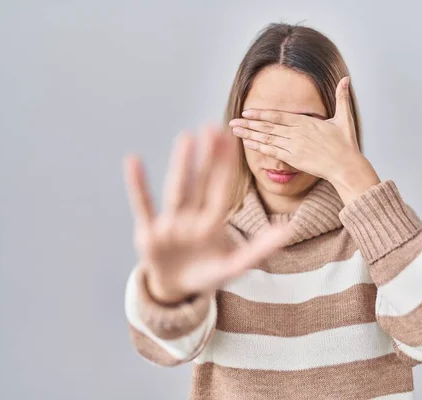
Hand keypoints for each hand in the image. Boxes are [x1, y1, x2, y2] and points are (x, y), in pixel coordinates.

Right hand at [123, 126, 289, 303]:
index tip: (232, 140)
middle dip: (208, 158)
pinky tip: (133, 160)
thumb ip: (260, 249)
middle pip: (201, 183)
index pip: (221, 190)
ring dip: (181, 165)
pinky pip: (143, 206)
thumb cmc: (208, 274)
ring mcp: (170, 224)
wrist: (177, 290)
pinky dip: (138, 185)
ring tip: (186, 137)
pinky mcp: (149, 233)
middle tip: (213, 126)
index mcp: (212, 223)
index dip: (227, 167)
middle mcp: (192, 217)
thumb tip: (288, 231)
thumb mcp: (235, 265)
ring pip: (176, 190)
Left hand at [229, 77, 380, 203]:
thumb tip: (346, 78)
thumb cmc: (346, 144)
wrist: (346, 166)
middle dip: (248, 124)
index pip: (278, 116)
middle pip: (268, 127)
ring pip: (267, 139)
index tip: (247, 112)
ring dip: (249, 134)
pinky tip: (248, 144)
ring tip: (235, 131)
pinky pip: (272, 152)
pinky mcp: (294, 159)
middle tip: (232, 121)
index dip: (261, 114)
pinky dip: (259, 147)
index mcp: (306, 123)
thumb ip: (341, 97)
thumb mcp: (344, 118)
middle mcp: (297, 133)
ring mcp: (294, 147)